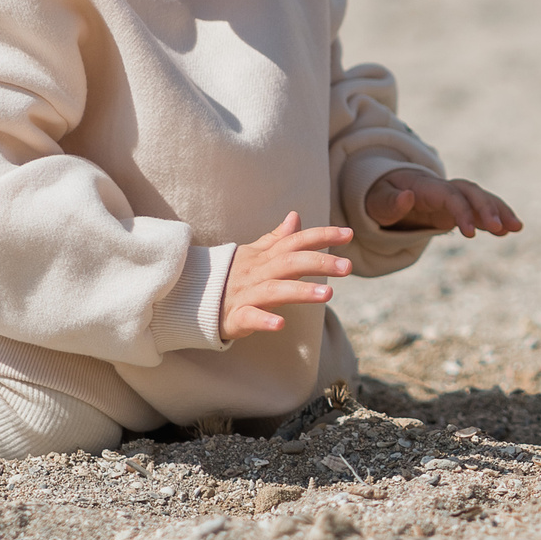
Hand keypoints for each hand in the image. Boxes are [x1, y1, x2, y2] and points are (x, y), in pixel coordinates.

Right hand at [220, 212, 351, 340]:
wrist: (192, 296)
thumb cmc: (230, 275)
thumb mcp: (253, 253)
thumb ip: (277, 238)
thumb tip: (295, 216)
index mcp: (264, 257)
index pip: (295, 241)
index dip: (321, 235)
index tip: (348, 234)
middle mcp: (257, 272)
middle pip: (289, 263)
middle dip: (319, 262)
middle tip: (347, 267)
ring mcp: (245, 294)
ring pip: (274, 290)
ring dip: (301, 291)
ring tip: (328, 294)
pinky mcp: (233, 317)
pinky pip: (248, 317)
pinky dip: (263, 320)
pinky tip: (280, 323)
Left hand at [364, 169, 521, 237]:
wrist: (382, 194)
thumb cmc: (378, 198)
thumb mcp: (376, 203)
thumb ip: (389, 202)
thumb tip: (407, 196)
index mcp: (425, 187)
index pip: (450, 195)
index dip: (463, 212)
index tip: (471, 235)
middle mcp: (443, 188)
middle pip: (471, 192)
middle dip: (488, 208)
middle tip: (502, 229)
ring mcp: (451, 197)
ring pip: (480, 198)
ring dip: (499, 210)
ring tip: (517, 228)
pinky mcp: (456, 208)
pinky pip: (479, 209)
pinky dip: (495, 216)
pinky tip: (509, 230)